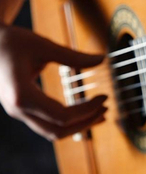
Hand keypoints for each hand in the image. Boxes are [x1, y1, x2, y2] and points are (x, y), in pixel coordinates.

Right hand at [0, 25, 106, 140]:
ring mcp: (18, 112)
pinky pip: (47, 124)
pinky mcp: (22, 110)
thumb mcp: (42, 45)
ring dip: (78, 126)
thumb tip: (102, 59)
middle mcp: (18, 109)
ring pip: (52, 132)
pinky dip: (68, 122)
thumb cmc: (11, 41)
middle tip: (107, 108)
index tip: (104, 98)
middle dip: (86, 122)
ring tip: (101, 113)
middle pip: (58, 130)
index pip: (62, 116)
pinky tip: (85, 112)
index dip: (87, 110)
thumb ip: (72, 55)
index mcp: (22, 95)